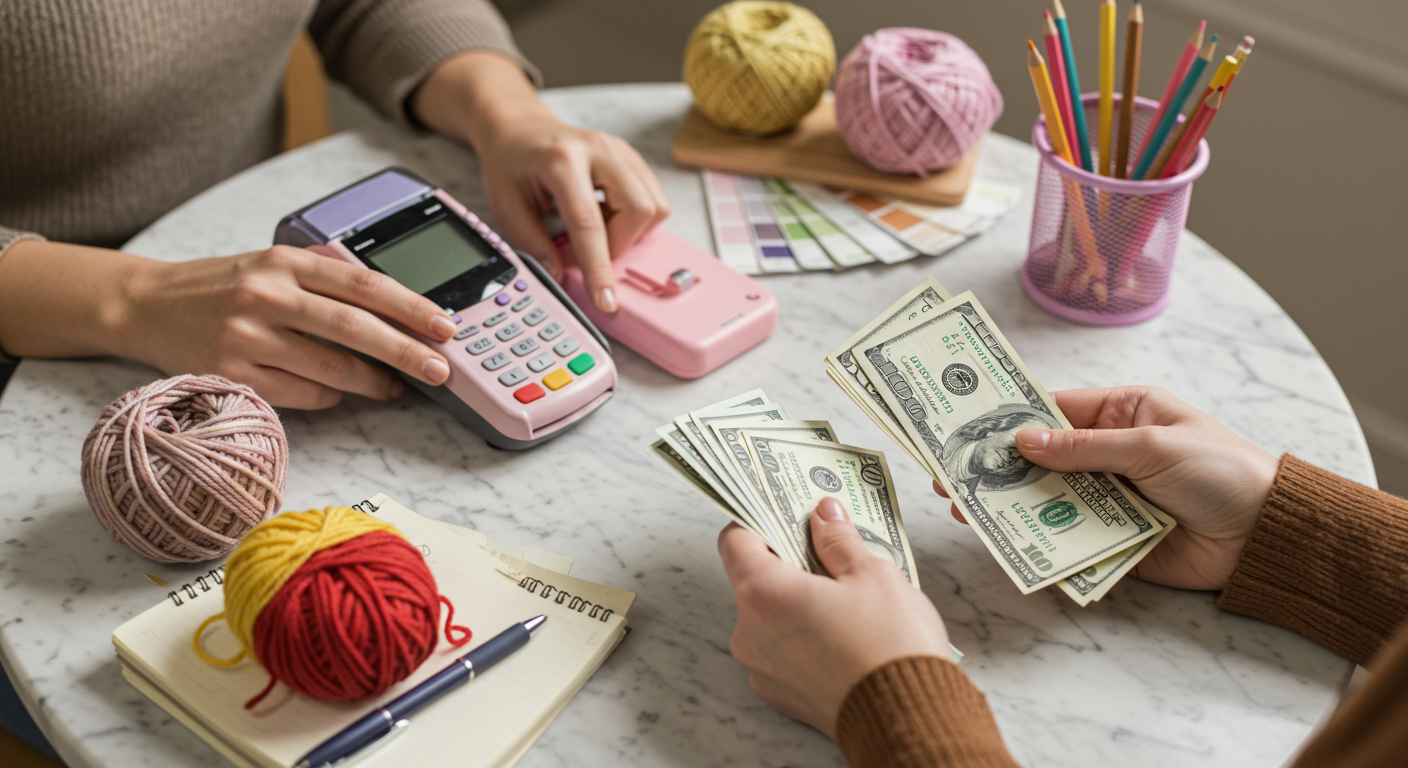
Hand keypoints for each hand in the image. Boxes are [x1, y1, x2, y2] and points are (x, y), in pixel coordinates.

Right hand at [118, 246, 455, 408]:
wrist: (146, 306)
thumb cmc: (220, 287)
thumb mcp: (272, 264)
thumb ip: (324, 278)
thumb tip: (396, 306)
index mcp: (285, 261)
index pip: (363, 284)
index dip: (411, 307)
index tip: (444, 325)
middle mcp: (267, 295)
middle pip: (354, 327)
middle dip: (405, 351)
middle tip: (439, 368)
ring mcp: (247, 336)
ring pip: (331, 368)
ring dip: (373, 382)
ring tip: (396, 387)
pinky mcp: (232, 375)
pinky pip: (301, 394)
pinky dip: (329, 397)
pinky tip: (340, 393)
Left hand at [412, 51, 668, 313]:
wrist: (519, 127)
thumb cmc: (511, 164)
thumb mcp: (507, 206)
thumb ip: (532, 244)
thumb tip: (560, 277)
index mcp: (561, 160)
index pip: (589, 223)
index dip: (599, 268)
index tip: (606, 301)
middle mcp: (599, 149)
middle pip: (638, 211)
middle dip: (618, 246)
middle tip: (584, 251)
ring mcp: (621, 150)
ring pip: (654, 207)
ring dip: (629, 233)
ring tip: (596, 231)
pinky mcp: (633, 158)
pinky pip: (654, 199)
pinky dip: (634, 220)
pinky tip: (606, 217)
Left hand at [718, 497, 950, 736]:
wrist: (908, 719)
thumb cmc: (890, 644)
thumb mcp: (871, 574)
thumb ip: (838, 539)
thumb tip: (823, 514)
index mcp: (763, 593)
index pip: (735, 540)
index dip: (760, 520)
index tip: (784, 511)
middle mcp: (749, 632)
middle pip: (753, 579)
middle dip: (787, 561)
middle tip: (828, 550)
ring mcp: (760, 668)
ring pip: (769, 617)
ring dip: (796, 601)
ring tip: (844, 597)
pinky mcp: (779, 694)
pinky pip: (781, 651)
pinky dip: (802, 636)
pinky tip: (841, 633)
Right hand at [934, 387, 1278, 589]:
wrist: (1267, 535)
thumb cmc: (1222, 471)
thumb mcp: (1151, 446)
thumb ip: (1085, 447)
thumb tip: (1025, 441)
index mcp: (1122, 414)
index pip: (1055, 410)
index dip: (1011, 417)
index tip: (967, 424)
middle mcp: (1110, 455)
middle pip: (1042, 458)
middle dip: (999, 466)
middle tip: (951, 473)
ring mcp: (1110, 498)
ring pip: (1048, 499)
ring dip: (1011, 503)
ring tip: (967, 506)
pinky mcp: (1114, 540)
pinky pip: (1069, 537)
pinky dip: (1041, 539)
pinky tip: (1008, 538)